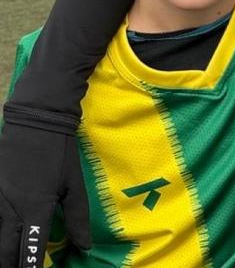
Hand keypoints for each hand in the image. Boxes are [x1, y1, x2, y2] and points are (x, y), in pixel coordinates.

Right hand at [0, 116, 90, 266]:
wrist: (35, 123)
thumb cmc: (59, 155)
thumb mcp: (73, 187)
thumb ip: (77, 219)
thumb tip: (84, 247)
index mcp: (35, 210)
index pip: (30, 252)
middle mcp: (10, 211)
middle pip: (4, 253)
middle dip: (12, 265)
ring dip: (2, 252)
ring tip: (12, 259)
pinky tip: (4, 237)